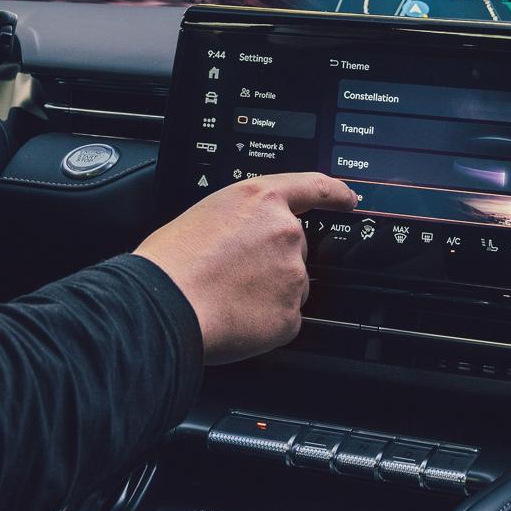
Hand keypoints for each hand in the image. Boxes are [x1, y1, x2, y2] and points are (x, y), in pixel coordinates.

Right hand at [135, 172, 356, 363]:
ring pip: (290, 286)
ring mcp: (292, 274)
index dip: (334, 193)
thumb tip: (244, 241)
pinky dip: (264, 323)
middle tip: (231, 275)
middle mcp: (285, 232)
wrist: (163, 305)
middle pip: (294, 249)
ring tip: (226, 297)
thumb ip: (239, 221)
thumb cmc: (169, 263)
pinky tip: (234, 318)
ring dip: (267, 293)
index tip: (347, 198)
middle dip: (271, 263)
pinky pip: (284, 319)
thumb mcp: (204, 216)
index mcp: (260, 200)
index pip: (312, 186)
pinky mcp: (290, 314)